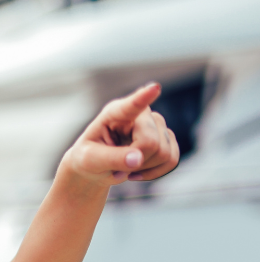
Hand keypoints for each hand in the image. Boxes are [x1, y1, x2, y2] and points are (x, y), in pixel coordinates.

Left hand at [61, 83, 179, 185]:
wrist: (96, 168)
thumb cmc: (88, 159)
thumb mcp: (90, 160)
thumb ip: (111, 158)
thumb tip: (137, 159)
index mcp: (114, 114)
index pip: (131, 106)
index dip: (143, 97)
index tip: (154, 88)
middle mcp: (139, 114)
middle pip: (151, 142)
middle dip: (136, 162)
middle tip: (115, 167)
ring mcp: (156, 125)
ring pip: (165, 153)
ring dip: (145, 168)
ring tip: (125, 167)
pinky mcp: (166, 138)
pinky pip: (172, 160)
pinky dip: (156, 172)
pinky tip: (138, 171)